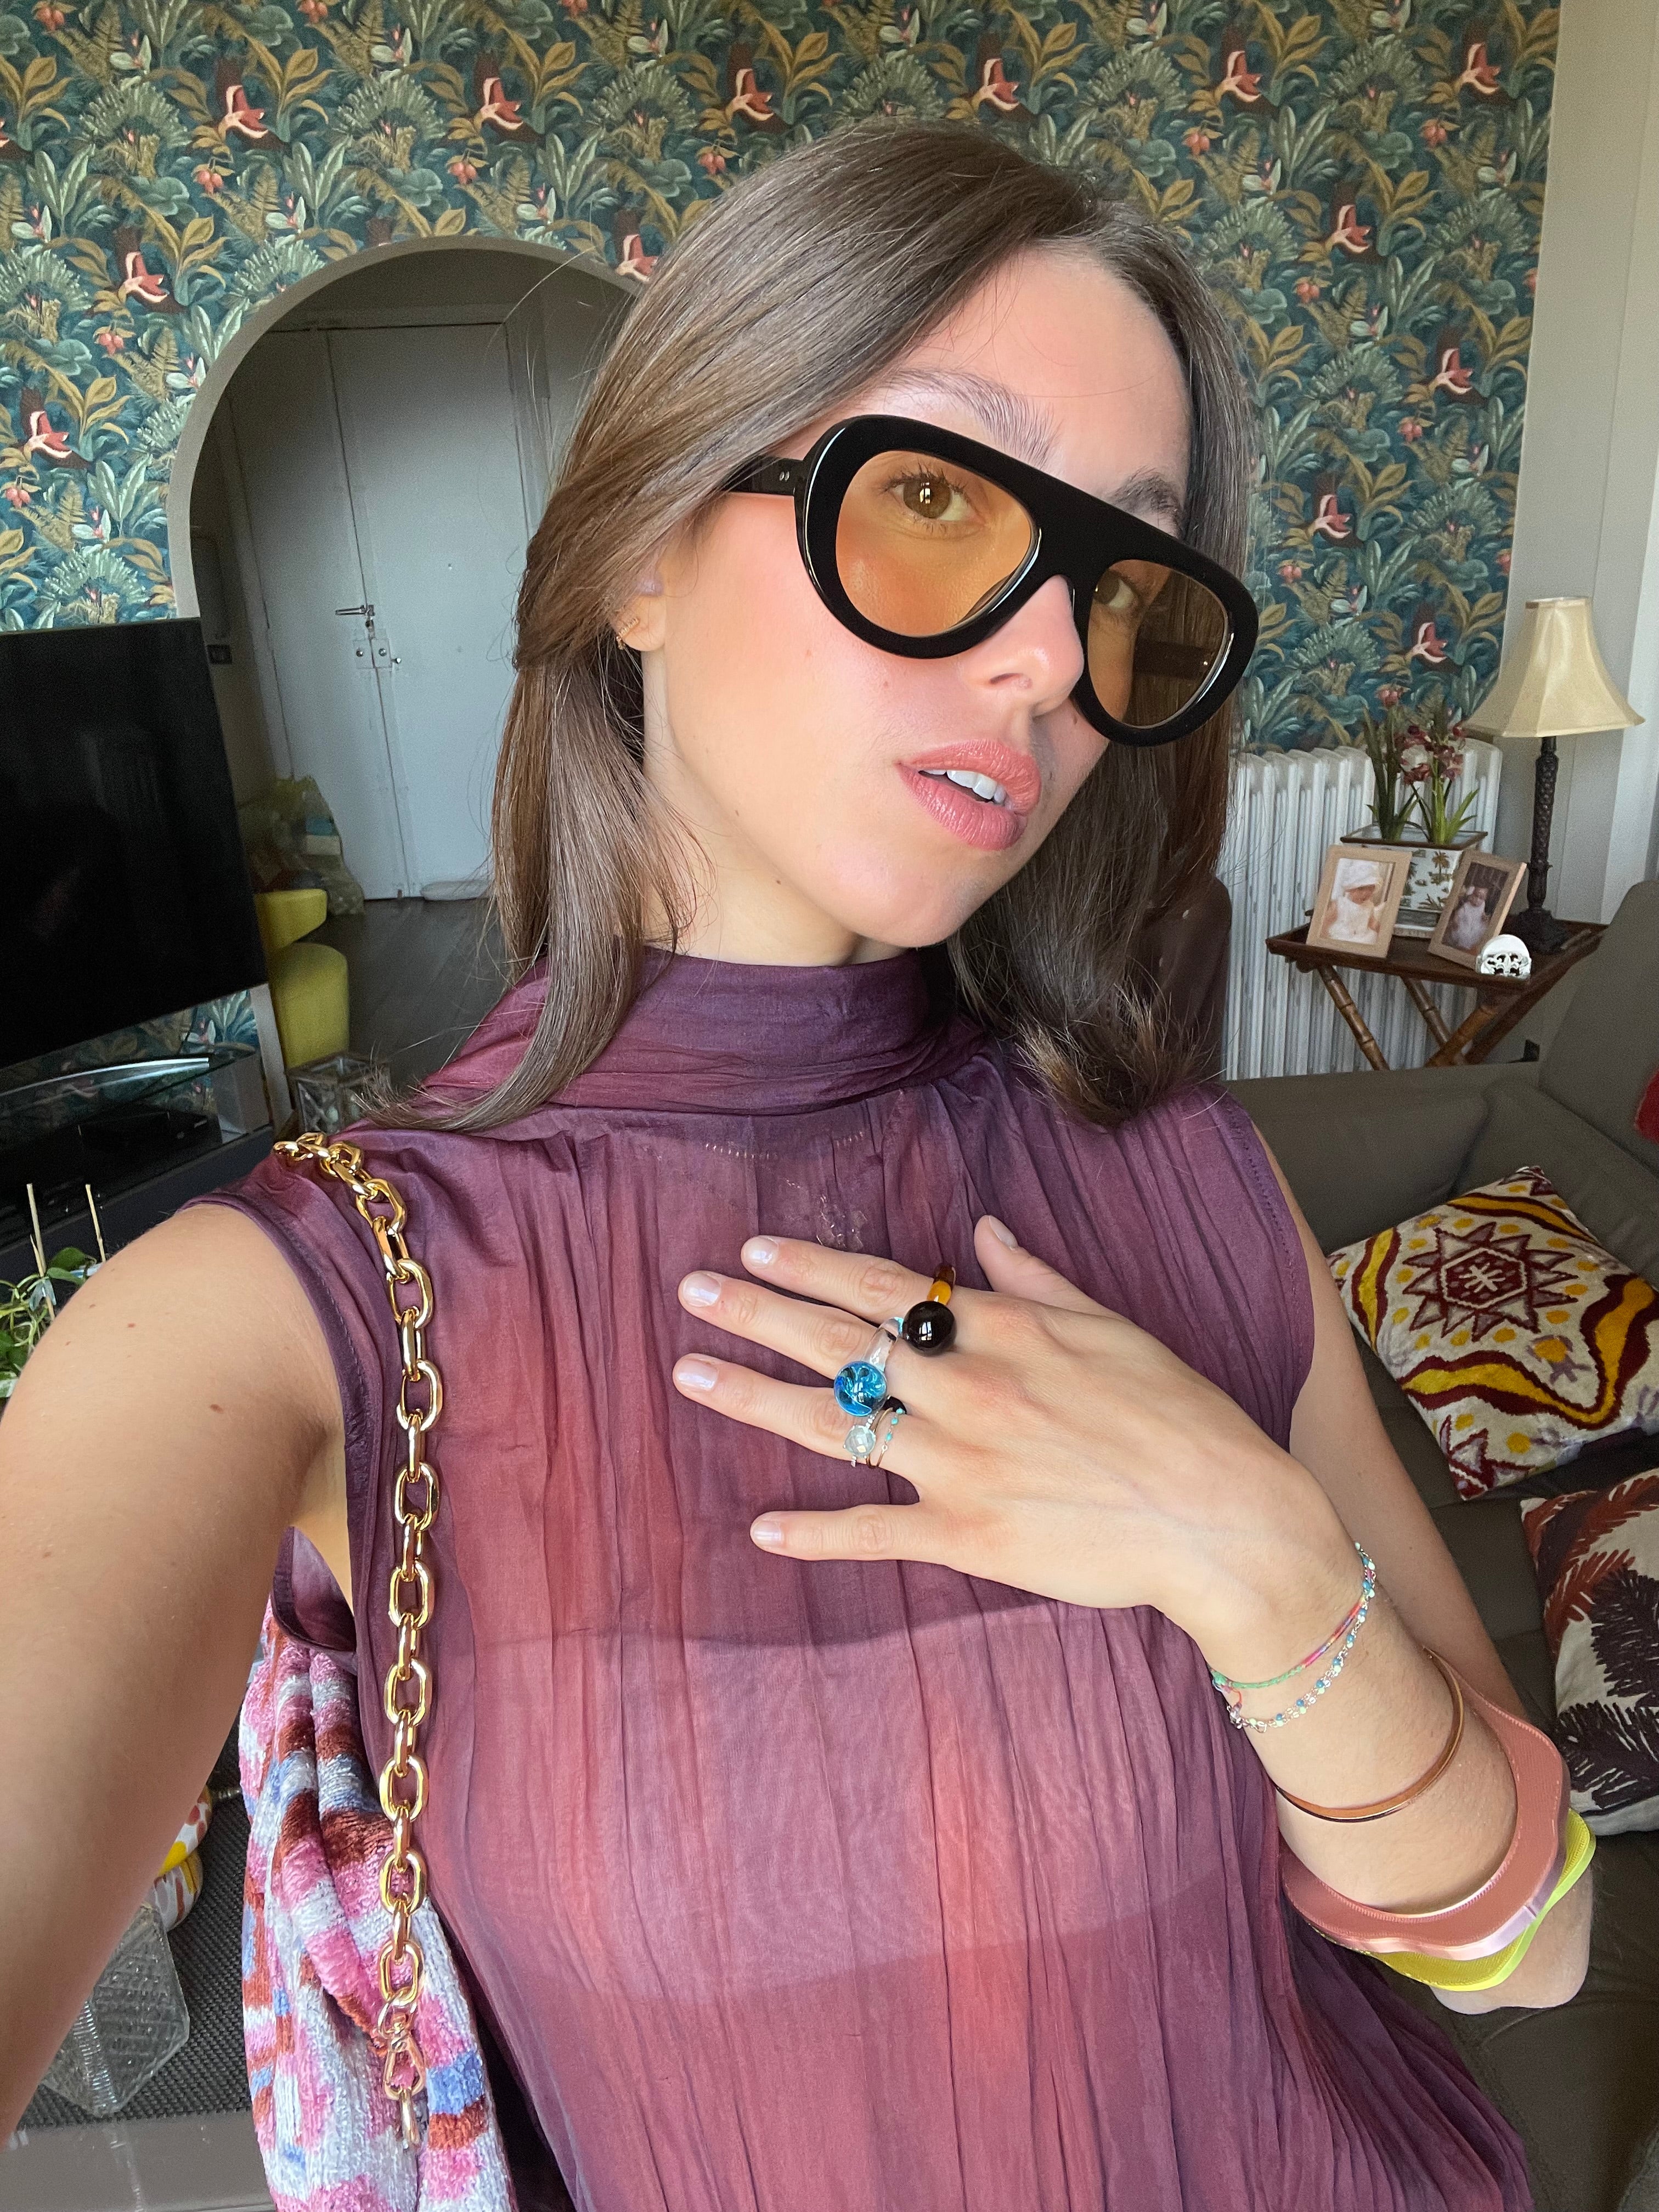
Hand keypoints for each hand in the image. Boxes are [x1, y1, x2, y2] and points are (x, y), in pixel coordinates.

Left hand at [672, 1216, 1351, 1647]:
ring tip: (692, 1376)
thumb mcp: (1112, 1326)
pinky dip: (814, 1532)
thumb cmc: (1180, 1416)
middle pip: (839, 1343)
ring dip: (755, 1399)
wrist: (1226, 1519)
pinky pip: (872, 1534)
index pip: (883, 1286)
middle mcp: (966, 1388)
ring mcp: (959, 1464)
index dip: (813, 1265)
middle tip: (692, 1292)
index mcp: (1000, 1330)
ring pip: (836, 1427)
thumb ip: (1034, 1278)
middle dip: (757, 1312)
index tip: (756, 1247)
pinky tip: (761, 1526)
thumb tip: (980, 1228)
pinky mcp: (966, 1538)